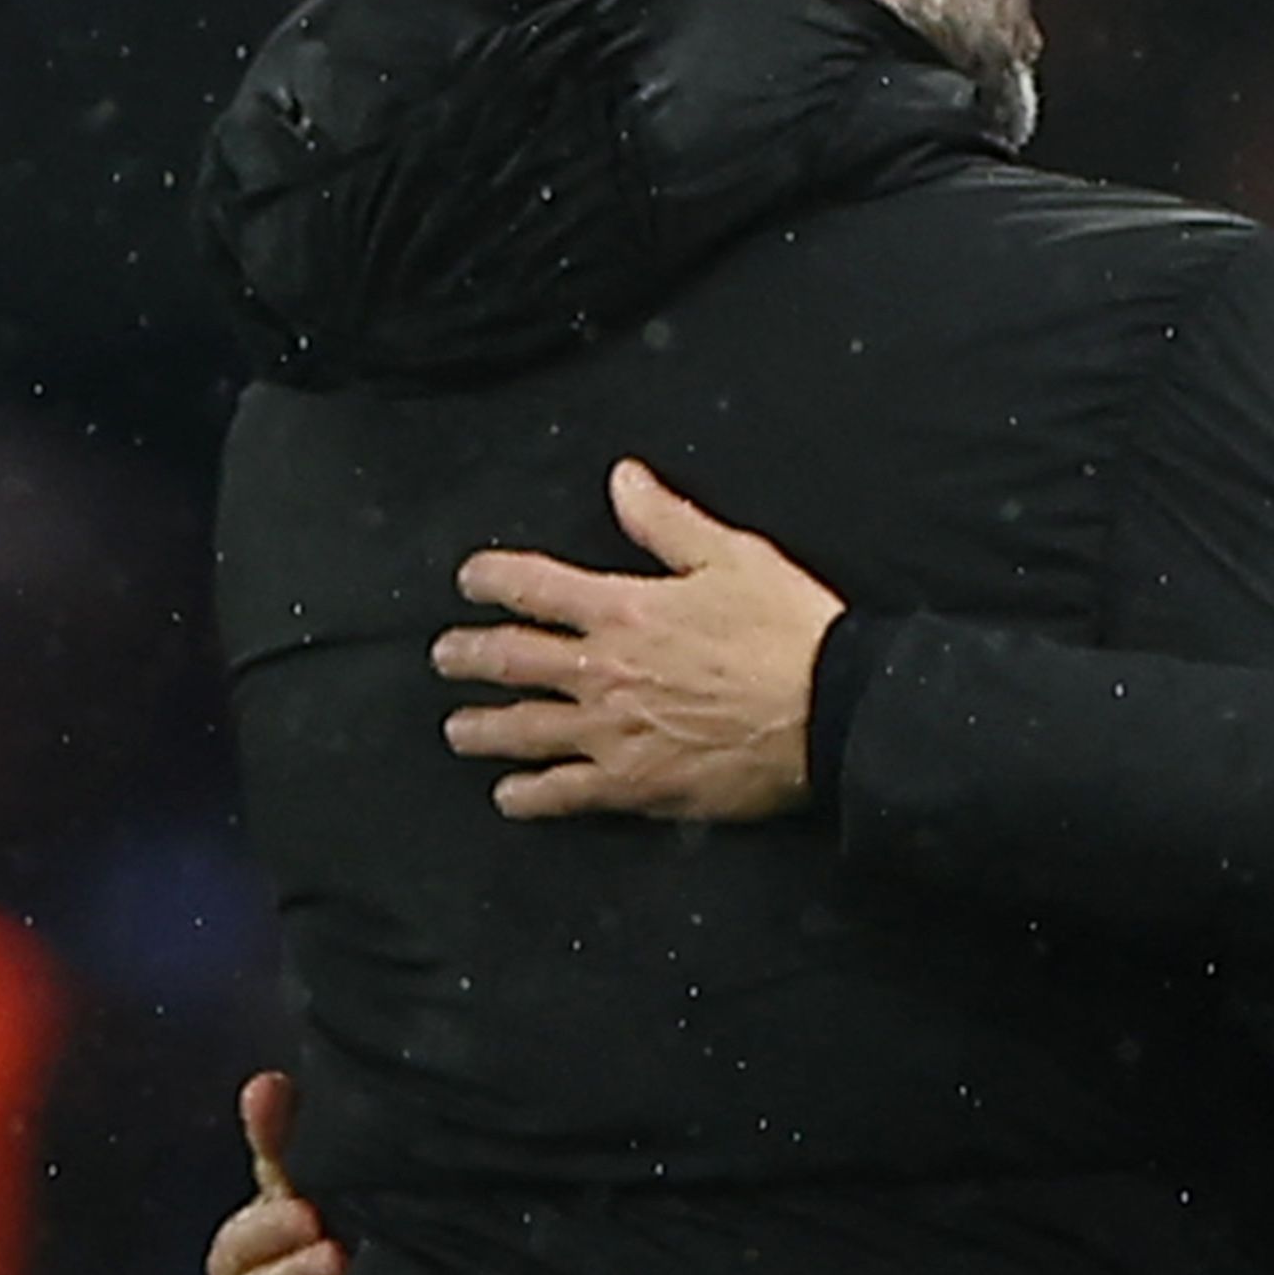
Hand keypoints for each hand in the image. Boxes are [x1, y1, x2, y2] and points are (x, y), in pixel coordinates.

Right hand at [209, 1070, 343, 1274]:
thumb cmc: (335, 1260)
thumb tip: (264, 1083)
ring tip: (337, 1264)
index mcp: (250, 1252)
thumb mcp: (316, 1203)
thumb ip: (283, 1147)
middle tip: (319, 1224)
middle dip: (276, 1243)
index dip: (265, 1211)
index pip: (242, 1228)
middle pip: (238, 1268)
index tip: (303, 1199)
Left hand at [435, 459, 840, 821]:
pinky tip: (510, 797)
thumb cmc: (786, 630)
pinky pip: (565, 793)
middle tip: (444, 657)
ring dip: (483, 727)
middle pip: (512, 660)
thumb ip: (665, 520)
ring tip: (457, 729)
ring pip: (525, 729)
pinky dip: (530, 796)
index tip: (469, 579)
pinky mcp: (634, 785)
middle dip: (468, 656)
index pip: (533, 585)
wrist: (829, 712)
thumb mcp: (729, 556)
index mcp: (623, 609)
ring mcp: (613, 732)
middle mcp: (604, 670)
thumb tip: (621, 477)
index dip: (491, 578)